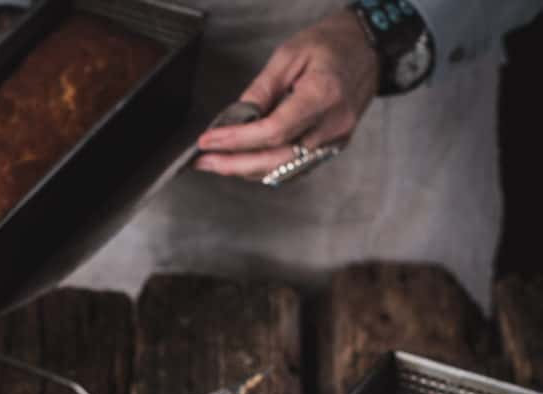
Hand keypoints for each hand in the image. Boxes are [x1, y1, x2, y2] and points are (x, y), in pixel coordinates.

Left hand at [195, 10, 379, 180]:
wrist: (369, 48)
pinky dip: (266, 168)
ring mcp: (334, 141)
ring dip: (246, 170)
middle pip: (275, 159)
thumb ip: (261, 89)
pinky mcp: (332, 148)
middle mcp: (331, 125)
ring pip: (283, 169)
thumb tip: (234, 118)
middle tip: (203, 162)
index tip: (209, 140)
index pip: (273, 131)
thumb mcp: (289, 54)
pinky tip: (244, 162)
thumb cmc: (331, 44)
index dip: (237, 140)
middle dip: (234, 164)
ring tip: (216, 162)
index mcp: (322, 96)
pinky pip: (294, 167)